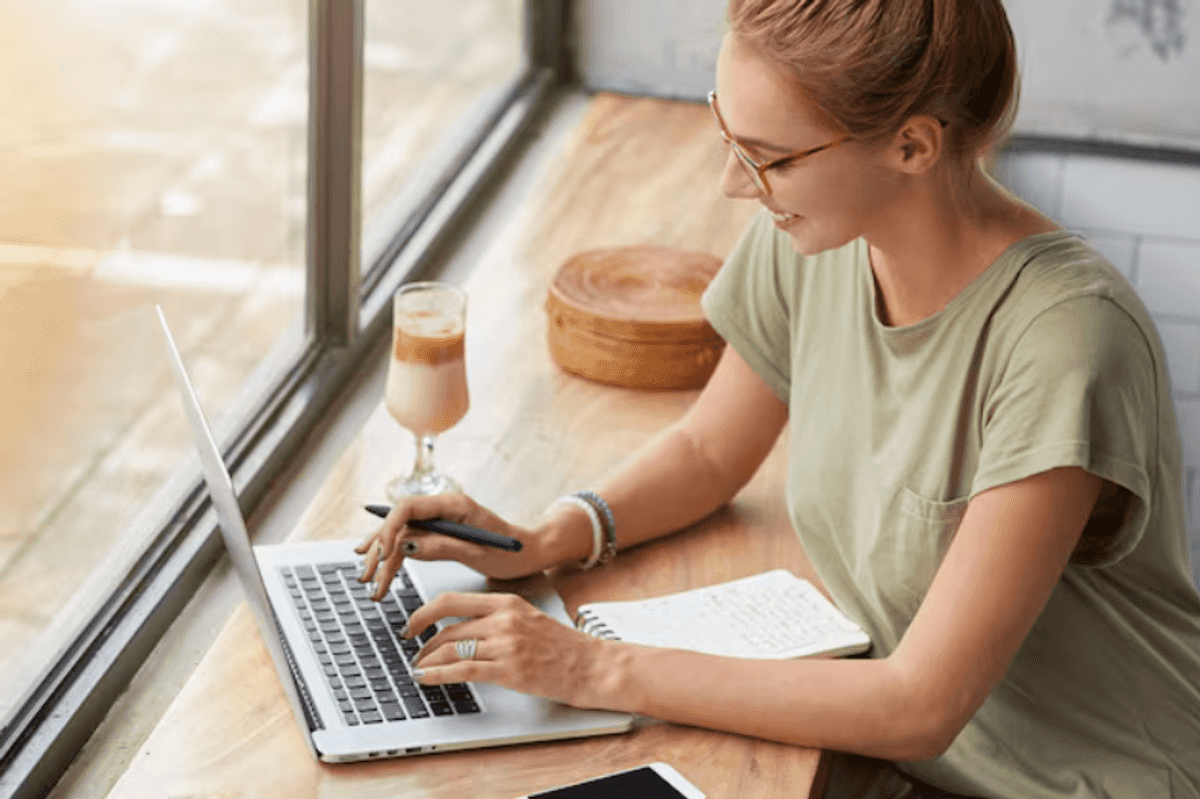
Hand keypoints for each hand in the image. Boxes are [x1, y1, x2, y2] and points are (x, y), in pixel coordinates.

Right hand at [354, 493, 549, 599]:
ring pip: (400, 533)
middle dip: (379, 549)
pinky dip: (393, 556)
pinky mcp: (439, 533)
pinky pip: (409, 540)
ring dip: (382, 556)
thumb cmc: (511, 552)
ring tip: (367, 579)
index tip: (380, 555)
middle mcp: (442, 507)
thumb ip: (442, 547)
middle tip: (368, 577)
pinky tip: (378, 565)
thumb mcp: (478, 552)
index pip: (408, 508)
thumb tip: (406, 547)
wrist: (530, 552)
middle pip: (399, 522)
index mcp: (453, 504)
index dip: (388, 529)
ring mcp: (439, 519)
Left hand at [405, 591, 616, 708]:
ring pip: (450, 649)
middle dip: (424, 643)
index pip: (453, 600)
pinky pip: (462, 670)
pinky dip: (437, 674)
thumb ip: (496, 617)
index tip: (411, 623)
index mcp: (507, 601)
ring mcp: (506, 645)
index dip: (424, 612)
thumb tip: (460, 626)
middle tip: (415, 653)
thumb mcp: (527, 617)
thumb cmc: (561, 645)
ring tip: (419, 668)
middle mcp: (504, 619)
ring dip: (428, 661)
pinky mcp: (509, 670)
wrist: (590, 665)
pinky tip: (425, 678)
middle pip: (448, 628)